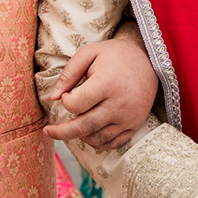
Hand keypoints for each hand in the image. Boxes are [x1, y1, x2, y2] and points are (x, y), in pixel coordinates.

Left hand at [45, 30, 157, 150]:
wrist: (149, 60)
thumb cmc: (114, 56)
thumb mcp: (89, 54)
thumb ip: (68, 74)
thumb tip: (53, 98)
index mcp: (107, 84)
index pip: (75, 105)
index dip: (66, 101)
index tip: (68, 94)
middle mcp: (119, 104)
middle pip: (83, 127)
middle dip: (62, 132)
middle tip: (48, 131)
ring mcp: (129, 117)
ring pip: (96, 139)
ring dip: (80, 136)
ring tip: (74, 126)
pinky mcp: (135, 125)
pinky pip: (112, 144)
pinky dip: (97, 142)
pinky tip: (89, 133)